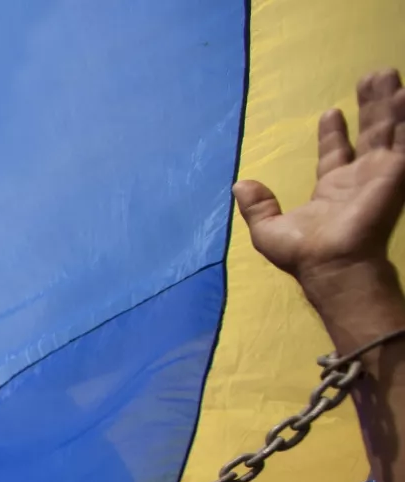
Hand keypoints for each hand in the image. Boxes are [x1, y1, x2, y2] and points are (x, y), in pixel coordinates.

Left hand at [234, 69, 404, 295]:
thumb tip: (239, 185)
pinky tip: (404, 93)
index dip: (333, 133)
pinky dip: (404, 116)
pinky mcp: (396, 172)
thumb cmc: (302, 251)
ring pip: (388, 128)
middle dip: (370, 105)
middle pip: (369, 132)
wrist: (330, 262)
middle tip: (372, 77)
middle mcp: (359, 177)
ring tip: (388, 71)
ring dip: (389, 101)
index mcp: (331, 189)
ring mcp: (380, 173)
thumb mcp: (268, 230)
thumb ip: (257, 206)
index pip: (335, 153)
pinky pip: (404, 138)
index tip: (330, 111)